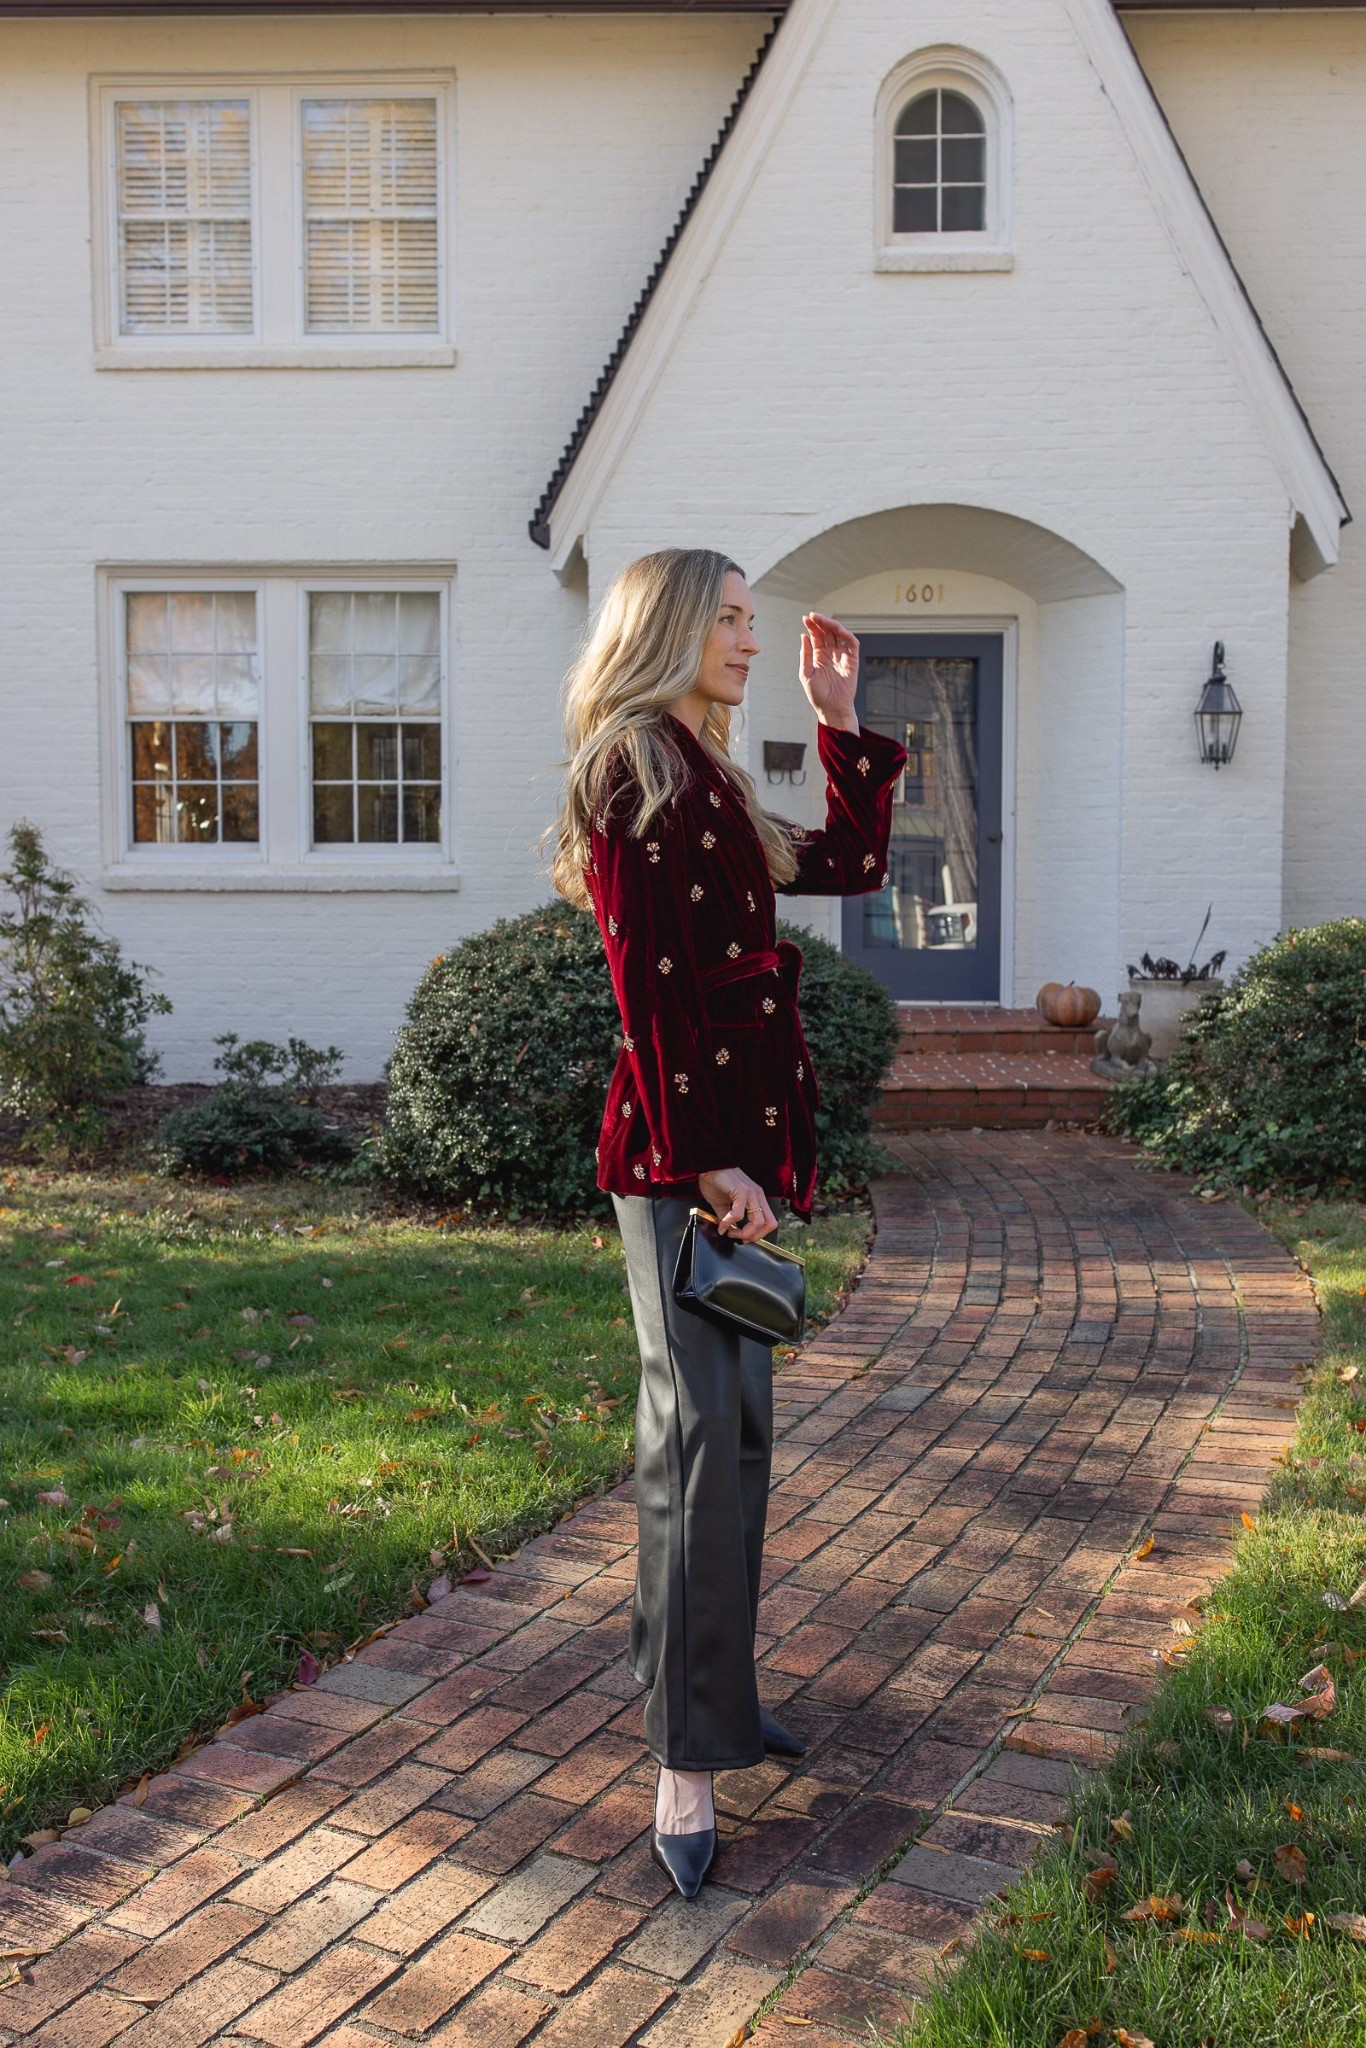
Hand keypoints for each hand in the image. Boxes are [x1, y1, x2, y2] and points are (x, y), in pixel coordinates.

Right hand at [697, 1168, 777, 1242]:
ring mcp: (751, 1192)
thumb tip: (726, 1231)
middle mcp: (758, 1195)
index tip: (741, 1237)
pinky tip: (723, 1223)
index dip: (757, 1234)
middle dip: (754, 1237)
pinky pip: (739, 1213)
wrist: (708, 1165)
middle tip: (739, 1238)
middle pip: (770, 1224)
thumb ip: (728, 1218)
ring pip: (759, 1221)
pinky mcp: (741, 1190)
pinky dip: (730, 1222)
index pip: (769, 1222)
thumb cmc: (715, 1182)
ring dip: (744, 1232)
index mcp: (757, 1198)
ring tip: (730, 1231)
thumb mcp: (723, 1205)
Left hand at [799, 613, 859, 732]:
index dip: (812, 626)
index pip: (816, 636)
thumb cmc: (818, 695)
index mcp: (818, 656)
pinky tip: (838, 629)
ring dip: (831, 625)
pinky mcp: (852, 660)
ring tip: (822, 620)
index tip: (805, 618)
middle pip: (827, 632)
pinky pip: (852, 643)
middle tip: (813, 615)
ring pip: (839, 634)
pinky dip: (846, 634)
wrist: (832, 708)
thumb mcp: (806, 674)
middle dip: (820, 622)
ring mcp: (842, 655)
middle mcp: (830, 653)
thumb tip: (803, 636)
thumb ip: (805, 655)